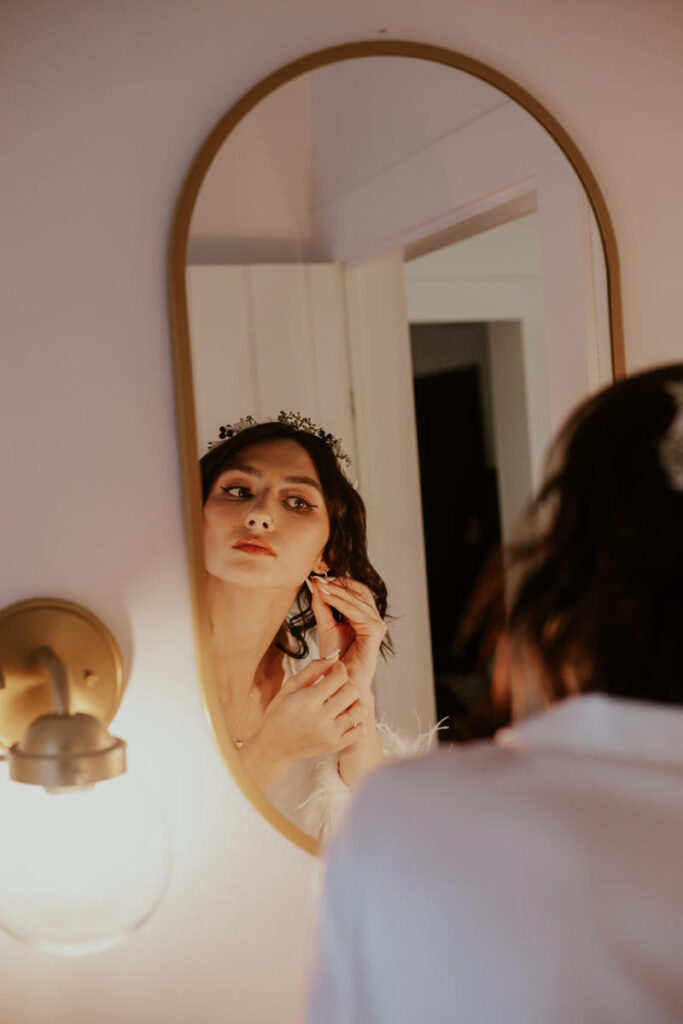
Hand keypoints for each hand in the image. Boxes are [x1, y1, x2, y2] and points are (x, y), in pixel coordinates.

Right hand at [242, 656, 367, 789]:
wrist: (273, 746)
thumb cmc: (279, 714)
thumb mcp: (290, 686)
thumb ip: (313, 668)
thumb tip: (335, 655)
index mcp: (309, 700)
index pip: (340, 677)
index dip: (340, 669)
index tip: (336, 670)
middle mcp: (322, 718)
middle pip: (352, 691)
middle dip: (348, 683)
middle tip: (339, 685)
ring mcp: (330, 734)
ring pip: (360, 710)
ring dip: (354, 702)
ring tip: (343, 701)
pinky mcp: (336, 746)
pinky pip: (360, 730)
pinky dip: (357, 721)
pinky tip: (346, 717)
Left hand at [310, 576, 386, 694]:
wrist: (339, 681)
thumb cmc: (334, 659)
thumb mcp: (325, 626)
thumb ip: (323, 606)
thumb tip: (316, 585)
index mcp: (363, 617)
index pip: (356, 591)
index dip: (339, 582)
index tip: (318, 578)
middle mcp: (373, 619)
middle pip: (359, 590)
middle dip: (338, 583)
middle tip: (318, 578)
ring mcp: (376, 624)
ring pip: (357, 599)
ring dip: (336, 591)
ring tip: (319, 586)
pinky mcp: (375, 631)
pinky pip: (356, 611)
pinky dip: (340, 602)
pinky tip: (326, 597)